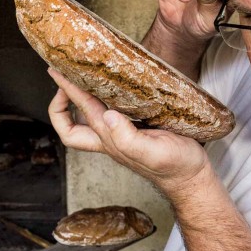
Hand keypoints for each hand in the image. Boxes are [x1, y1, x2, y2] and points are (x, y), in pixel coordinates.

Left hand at [47, 69, 210, 201]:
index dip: (66, 95)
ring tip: (78, 80)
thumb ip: (127, 138)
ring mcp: (120, 137)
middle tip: (61, 78)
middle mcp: (110, 139)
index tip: (59, 74)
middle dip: (61, 102)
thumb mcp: (152, 153)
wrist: (191, 177)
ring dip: (77, 102)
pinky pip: (109, 114)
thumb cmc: (174, 167)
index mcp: (110, 141)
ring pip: (87, 121)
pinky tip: (111, 88)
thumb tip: (108, 116)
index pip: (79, 115)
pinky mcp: (135, 132)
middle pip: (71, 125)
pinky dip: (103, 100)